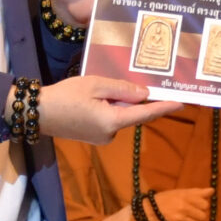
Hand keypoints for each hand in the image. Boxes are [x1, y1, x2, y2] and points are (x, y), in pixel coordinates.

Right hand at [34, 74, 173, 143]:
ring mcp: (102, 138)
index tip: (182, 102)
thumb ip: (122, 88)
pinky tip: (90, 99)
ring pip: (119, 115)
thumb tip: (144, 93)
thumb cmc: (65, 96)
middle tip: (120, 82)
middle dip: (130, 98)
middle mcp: (111, 134)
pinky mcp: (94, 137)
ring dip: (115, 102)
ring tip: (94, 90)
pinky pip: (109, 119)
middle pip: (131, 113)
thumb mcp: (95, 84)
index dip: (164, 107)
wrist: (37, 113)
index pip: (145, 113)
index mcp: (113, 121)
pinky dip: (107, 108)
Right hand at [137, 186, 213, 220]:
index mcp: (185, 196)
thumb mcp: (179, 193)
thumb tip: (212, 190)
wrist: (146, 211)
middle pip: (203, 216)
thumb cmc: (164, 200)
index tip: (195, 207)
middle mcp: (183, 207)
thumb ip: (196, 192)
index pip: (205, 204)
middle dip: (198, 217)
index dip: (201, 207)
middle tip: (191, 216)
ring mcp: (179, 218)